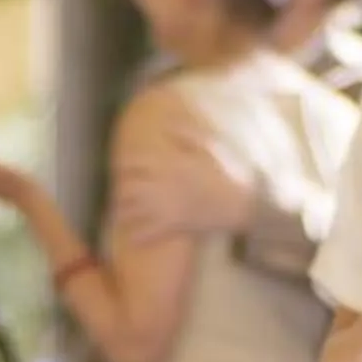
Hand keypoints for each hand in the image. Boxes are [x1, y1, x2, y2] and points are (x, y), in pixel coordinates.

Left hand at [111, 103, 252, 243]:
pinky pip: (144, 233)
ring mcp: (164, 206)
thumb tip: (169, 123)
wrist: (239, 204)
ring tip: (122, 215)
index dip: (125, 166)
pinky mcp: (171, 226)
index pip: (133, 162)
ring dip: (124, 213)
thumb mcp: (209, 147)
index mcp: (168, 164)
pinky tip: (132, 237)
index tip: (123, 169)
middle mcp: (161, 184)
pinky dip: (135, 236)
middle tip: (122, 194)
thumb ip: (186, 133)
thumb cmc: (224, 174)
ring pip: (130, 212)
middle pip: (126, 188)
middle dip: (122, 191)